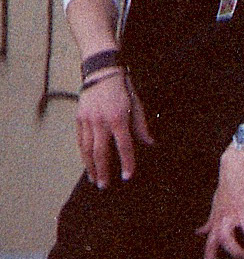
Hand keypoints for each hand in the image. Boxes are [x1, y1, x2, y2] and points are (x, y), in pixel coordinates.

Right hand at [76, 69, 152, 187]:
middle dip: (103, 171)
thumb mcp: (137, 105)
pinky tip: (87, 162)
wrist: (102, 72)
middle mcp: (101, 121)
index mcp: (119, 118)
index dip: (127, 162)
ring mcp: (87, 120)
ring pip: (86, 149)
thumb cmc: (123, 88)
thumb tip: (149, 144)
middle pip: (100, 152)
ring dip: (90, 166)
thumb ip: (141, 126)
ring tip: (94, 179)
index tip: (127, 176)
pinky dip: (83, 153)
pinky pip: (80, 140)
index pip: (124, 146)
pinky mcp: (79, 118)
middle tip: (104, 186)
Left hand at [197, 144, 243, 258]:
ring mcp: (242, 209)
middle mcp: (228, 218)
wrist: (236, 165)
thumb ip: (209, 222)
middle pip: (229, 241)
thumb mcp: (216, 207)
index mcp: (218, 222)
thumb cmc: (226, 189)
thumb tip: (198, 233)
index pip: (211, 245)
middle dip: (238, 253)